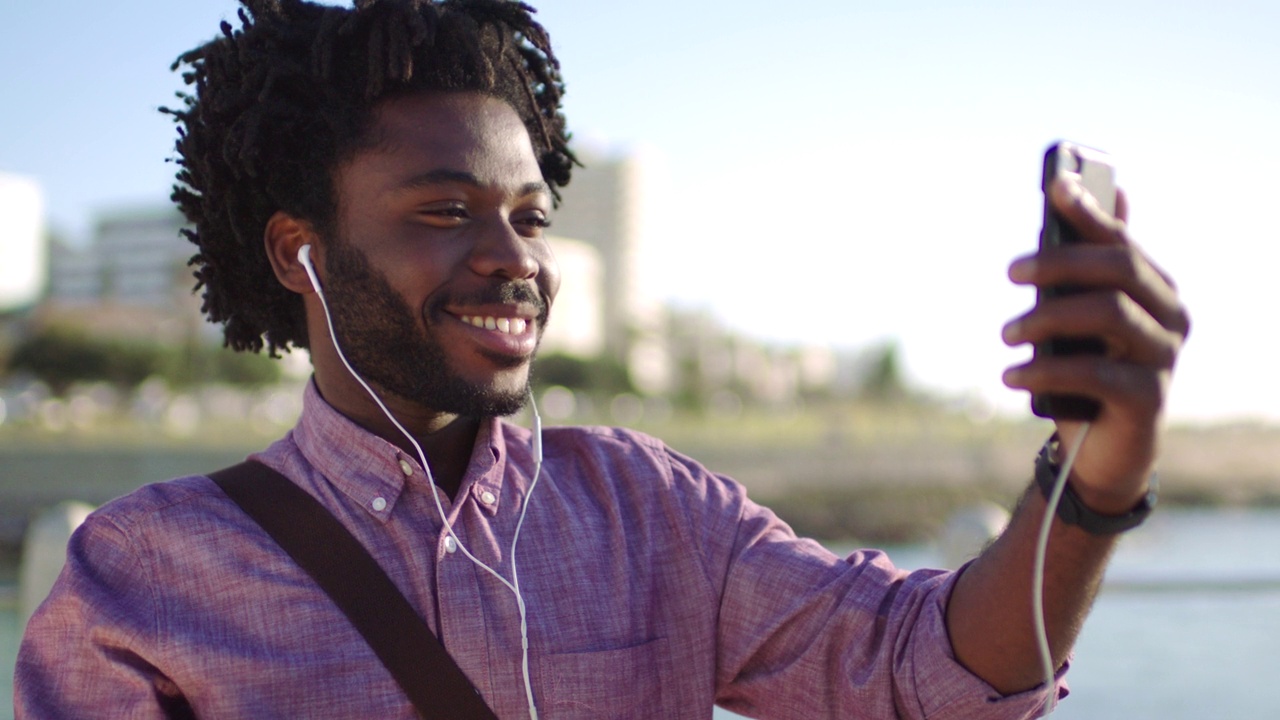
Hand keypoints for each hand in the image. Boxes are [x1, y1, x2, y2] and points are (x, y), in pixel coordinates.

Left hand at [1000, 172, 1190, 512]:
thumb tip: (1098, 191)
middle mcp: (1170, 317)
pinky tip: (1011, 375)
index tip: (1054, 186)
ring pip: (1109, 312)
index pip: (1122, 240)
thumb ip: (1082, 266)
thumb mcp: (1076, 317)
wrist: (1099, 449)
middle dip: (1060, 261)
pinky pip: (1095, 372)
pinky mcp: (1148, 399)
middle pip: (1120, 268)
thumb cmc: (1085, 370)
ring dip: (1047, 316)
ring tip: (1007, 333)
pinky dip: (1045, 369)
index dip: (1090, 211)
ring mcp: (1164, 358)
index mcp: (1155, 289)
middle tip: (1012, 271)